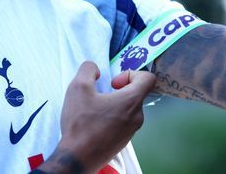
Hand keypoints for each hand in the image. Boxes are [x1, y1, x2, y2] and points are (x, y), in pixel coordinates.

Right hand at [36, 61, 155, 172]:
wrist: (77, 157)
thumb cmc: (80, 122)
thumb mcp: (78, 87)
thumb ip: (88, 69)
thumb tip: (94, 69)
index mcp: (131, 101)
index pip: (148, 78)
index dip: (130, 73)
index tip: (113, 83)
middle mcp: (137, 116)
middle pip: (136, 93)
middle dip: (118, 89)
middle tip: (100, 95)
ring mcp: (132, 130)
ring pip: (128, 107)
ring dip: (114, 103)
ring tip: (95, 109)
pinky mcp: (124, 141)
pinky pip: (123, 121)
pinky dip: (112, 116)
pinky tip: (95, 122)